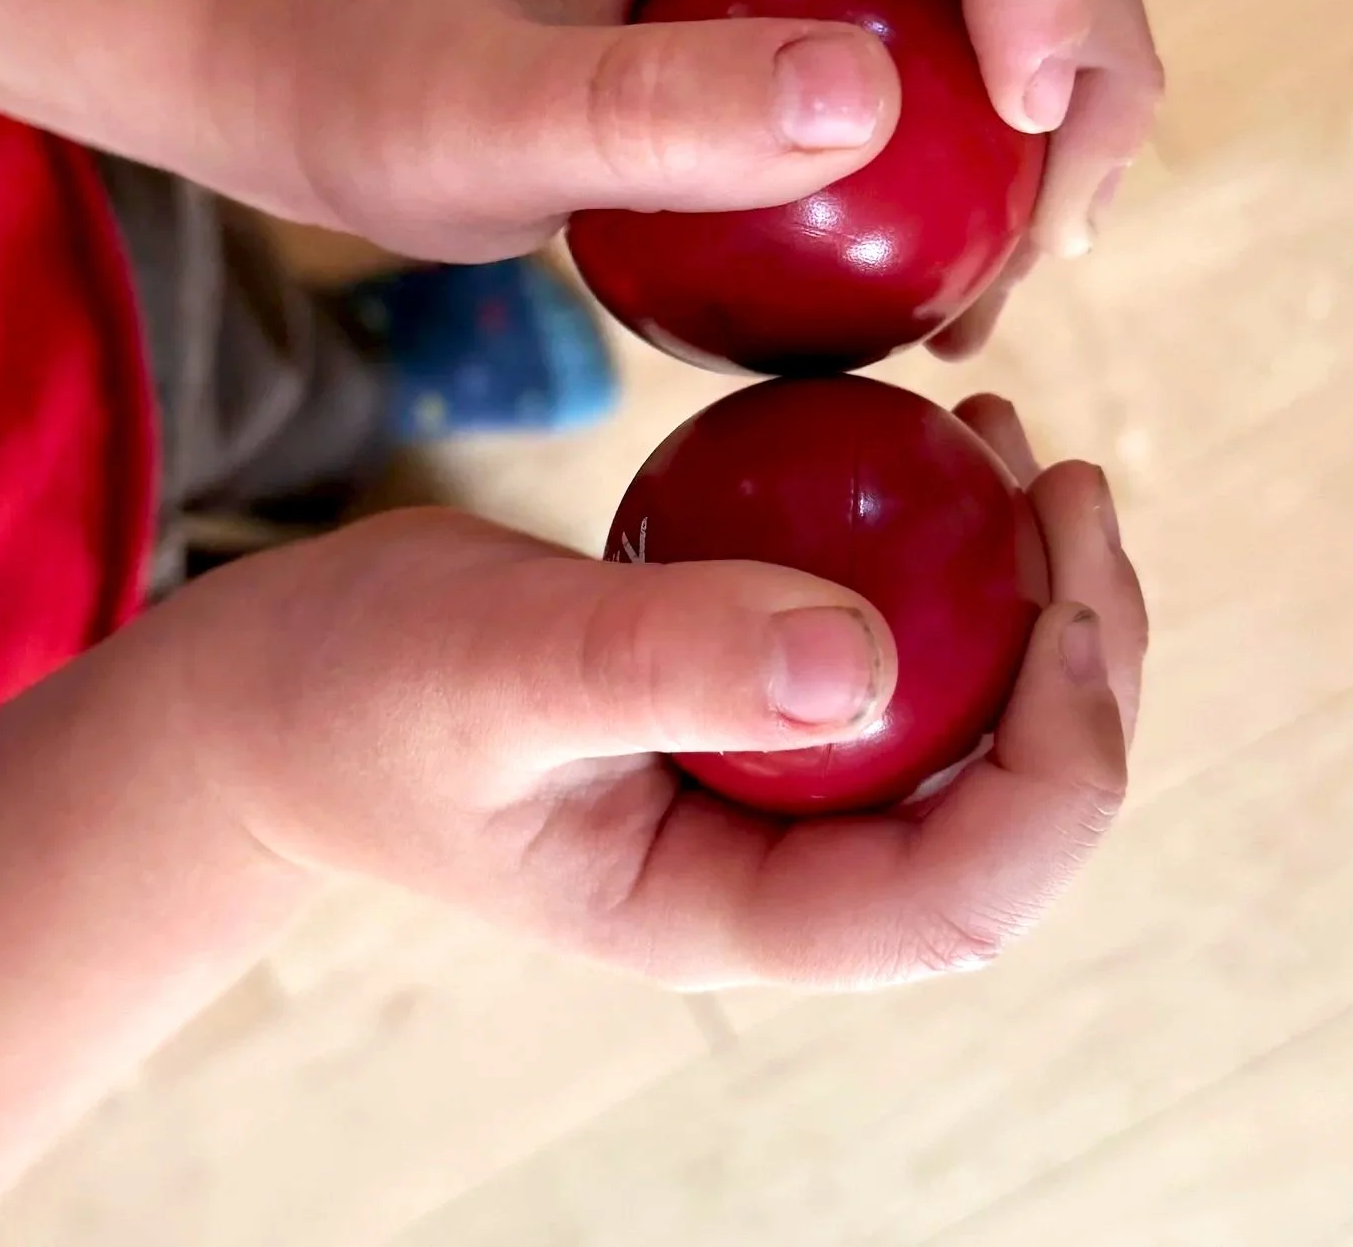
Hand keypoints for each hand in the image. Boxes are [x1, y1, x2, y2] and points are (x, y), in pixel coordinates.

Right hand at [150, 395, 1143, 988]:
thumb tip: (871, 659)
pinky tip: (935, 439)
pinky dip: (940, 552)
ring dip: (1029, 596)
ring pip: (967, 721)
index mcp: (734, 912)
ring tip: (1019, 446)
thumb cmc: (355, 692)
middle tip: (1069, 481)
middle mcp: (779, 869)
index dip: (1063, 757)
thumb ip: (663, 664)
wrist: (269, 697)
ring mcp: (769, 790)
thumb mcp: (494, 663)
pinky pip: (892, 642)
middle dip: (1083, 658)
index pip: (965, 892)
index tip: (1068, 584)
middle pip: (1007, 809)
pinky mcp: (748, 704)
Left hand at [210, 0, 1162, 324]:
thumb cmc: (368, 88)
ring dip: (1056, 105)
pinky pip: (936, 39)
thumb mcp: (474, 126)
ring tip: (1032, 267)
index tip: (1044, 119)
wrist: (313, 66)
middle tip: (1073, 225)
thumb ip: (649, 113)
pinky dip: (983, 147)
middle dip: (1083, 43)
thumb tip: (872, 106)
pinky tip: (965, 273)